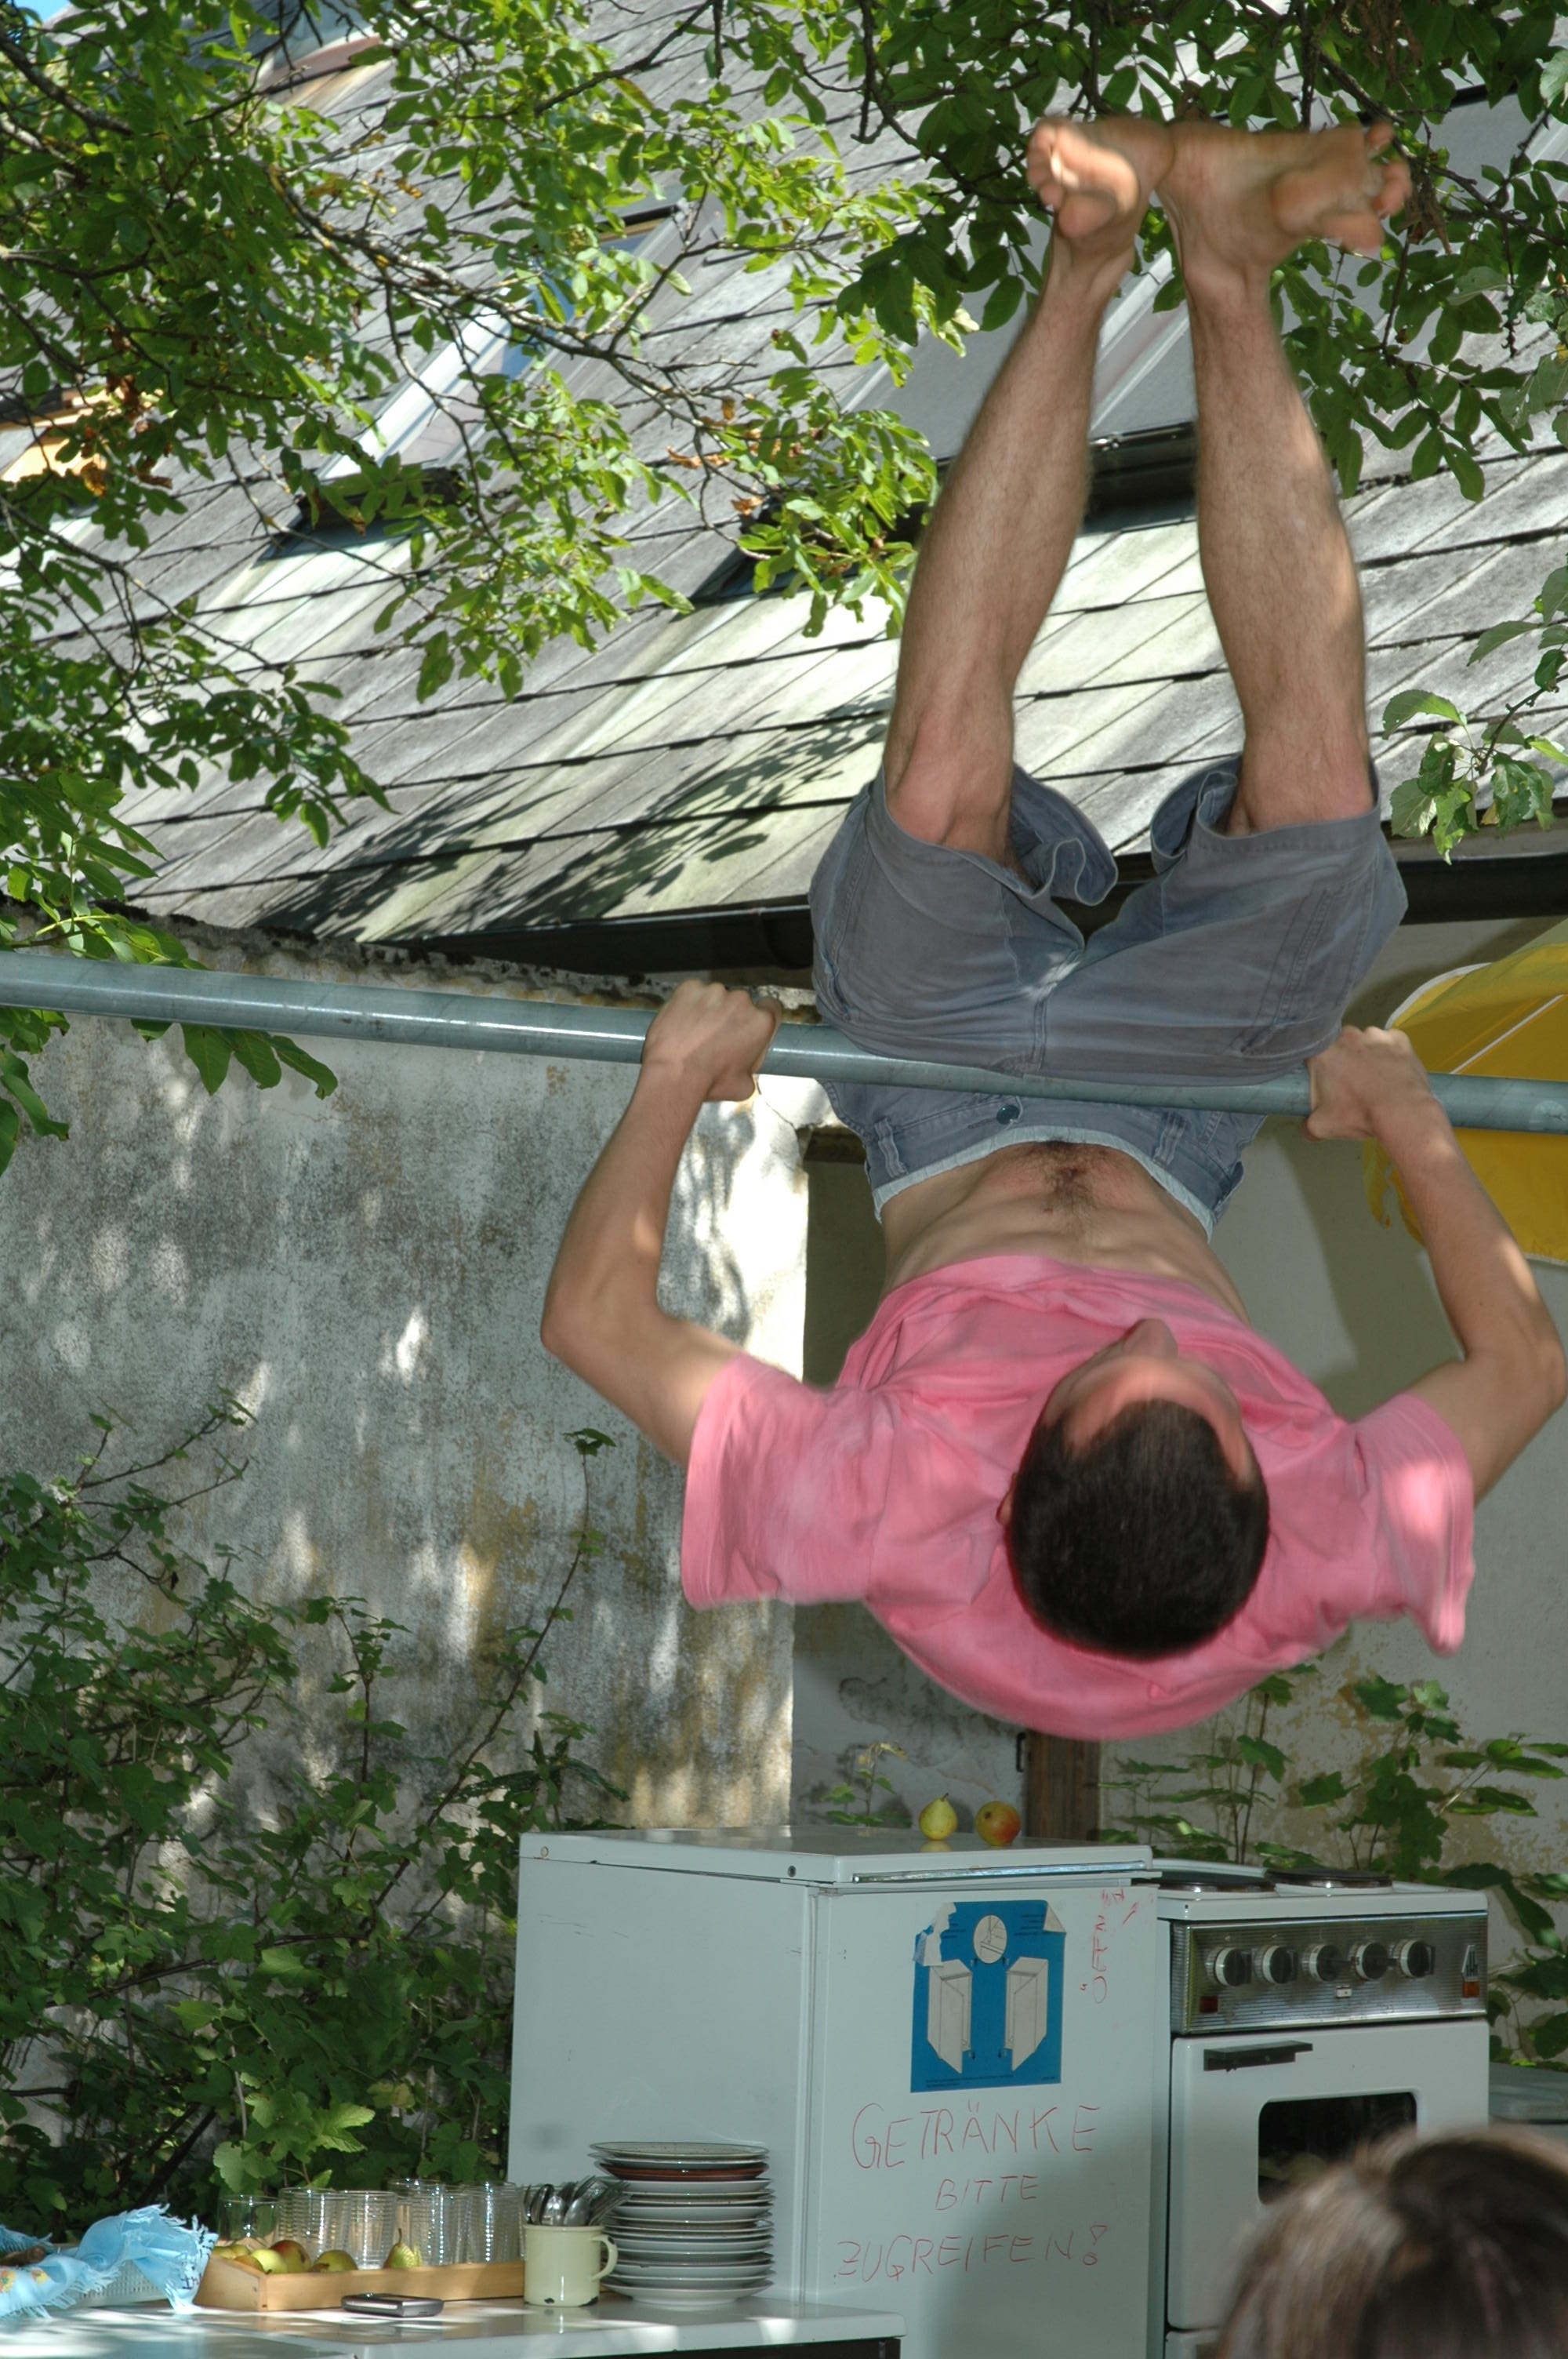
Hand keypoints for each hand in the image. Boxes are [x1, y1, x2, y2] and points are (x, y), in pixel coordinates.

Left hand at [640, 980, 781, 1104]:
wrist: (672, 1074)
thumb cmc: (708, 1081)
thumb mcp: (744, 1086)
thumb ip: (751, 1068)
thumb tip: (745, 1067)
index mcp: (760, 1023)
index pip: (770, 1008)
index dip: (760, 1016)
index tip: (749, 1024)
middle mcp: (741, 1002)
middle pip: (740, 1004)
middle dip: (730, 1017)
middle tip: (716, 1038)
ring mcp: (714, 992)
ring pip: (715, 998)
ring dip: (709, 1011)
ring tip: (695, 1034)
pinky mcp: (690, 988)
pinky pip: (693, 993)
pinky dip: (689, 1004)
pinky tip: (683, 1023)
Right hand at [1304, 1024, 1438, 1144]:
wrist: (1401, 1112)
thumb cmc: (1359, 1114)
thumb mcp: (1322, 1127)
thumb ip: (1308, 1126)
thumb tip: (1307, 1130)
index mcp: (1323, 1052)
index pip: (1314, 1055)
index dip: (1320, 1069)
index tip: (1327, 1082)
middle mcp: (1347, 1037)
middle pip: (1341, 1046)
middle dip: (1344, 1060)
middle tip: (1352, 1083)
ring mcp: (1375, 1035)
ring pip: (1366, 1042)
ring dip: (1368, 1055)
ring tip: (1376, 1079)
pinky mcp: (1399, 1038)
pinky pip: (1391, 1042)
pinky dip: (1391, 1052)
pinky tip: (1394, 1069)